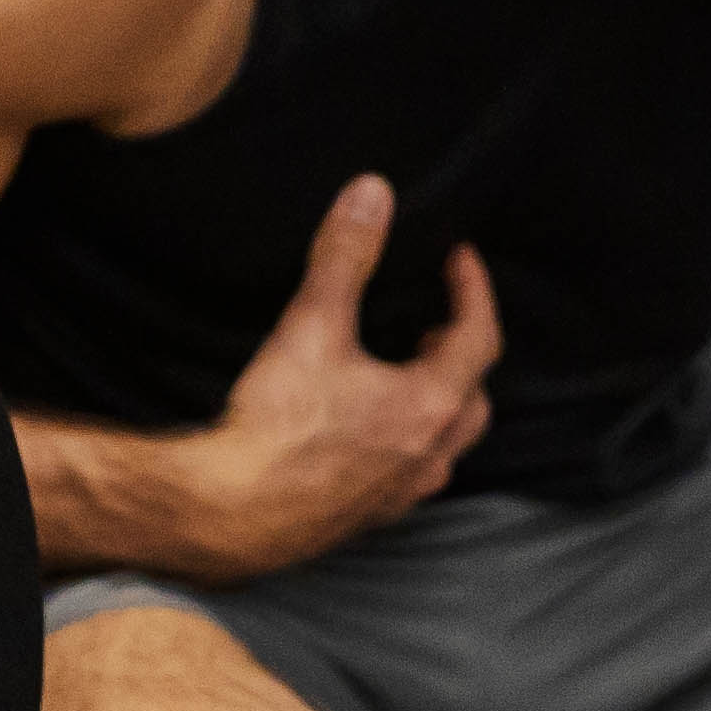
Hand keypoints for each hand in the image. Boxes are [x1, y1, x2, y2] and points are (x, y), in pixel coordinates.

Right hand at [187, 177, 499, 572]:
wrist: (231, 513)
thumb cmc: (276, 426)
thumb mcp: (311, 327)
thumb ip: (345, 257)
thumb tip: (372, 195)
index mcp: (429, 406)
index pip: (479, 337)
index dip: (474, 290)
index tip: (459, 259)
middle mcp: (429, 455)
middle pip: (473, 395)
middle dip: (460, 351)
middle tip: (434, 321)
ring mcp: (402, 492)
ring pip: (446, 441)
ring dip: (439, 402)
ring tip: (406, 371)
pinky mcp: (369, 515)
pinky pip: (411, 472)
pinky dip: (408, 439)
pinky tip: (372, 429)